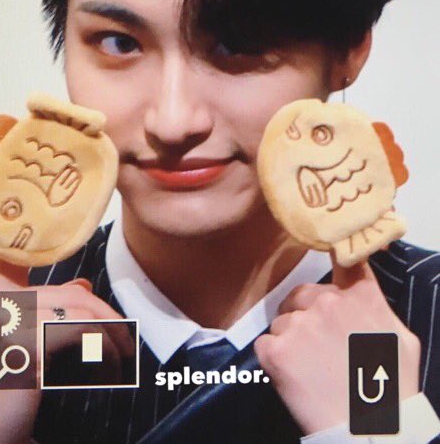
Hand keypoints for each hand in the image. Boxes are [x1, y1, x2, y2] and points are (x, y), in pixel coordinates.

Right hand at [0, 259, 131, 443]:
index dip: (50, 249)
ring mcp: (4, 320)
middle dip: (104, 315)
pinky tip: (106, 368)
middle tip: (123, 336)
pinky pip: (78, 334)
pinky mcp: (22, 343)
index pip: (18, 256)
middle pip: (68, 294)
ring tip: (119, 355)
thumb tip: (83, 285)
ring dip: (108, 335)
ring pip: (78, 312)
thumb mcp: (16, 341)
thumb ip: (44, 309)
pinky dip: (100, 350)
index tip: (82, 270)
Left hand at [254, 253, 420, 434]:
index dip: (332, 247)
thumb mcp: (400, 339)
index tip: (323, 240)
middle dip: (304, 313)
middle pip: (302, 294)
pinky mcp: (276, 351)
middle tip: (316, 344)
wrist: (369, 432)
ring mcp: (300, 325)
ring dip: (290, 338)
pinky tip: (293, 375)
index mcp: (360, 296)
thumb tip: (362, 292)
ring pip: (283, 321)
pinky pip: (266, 343)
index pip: (343, 258)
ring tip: (310, 367)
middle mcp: (328, 302)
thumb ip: (376, 306)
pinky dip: (275, 358)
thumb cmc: (390, 391)